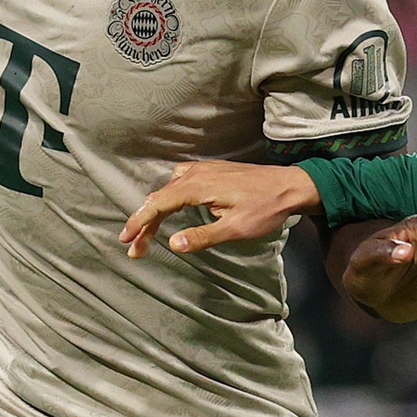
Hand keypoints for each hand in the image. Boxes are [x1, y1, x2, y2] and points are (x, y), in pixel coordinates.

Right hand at [121, 161, 323, 257]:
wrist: (290, 186)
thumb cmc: (265, 208)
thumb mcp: (236, 229)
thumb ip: (203, 236)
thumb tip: (173, 244)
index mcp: (198, 186)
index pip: (158, 204)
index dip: (139, 222)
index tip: (126, 239)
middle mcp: (196, 173)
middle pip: (159, 197)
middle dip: (144, 222)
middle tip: (134, 247)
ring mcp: (204, 170)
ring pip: (168, 189)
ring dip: (155, 210)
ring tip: (148, 232)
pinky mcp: (212, 171)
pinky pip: (180, 182)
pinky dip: (169, 198)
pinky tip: (171, 209)